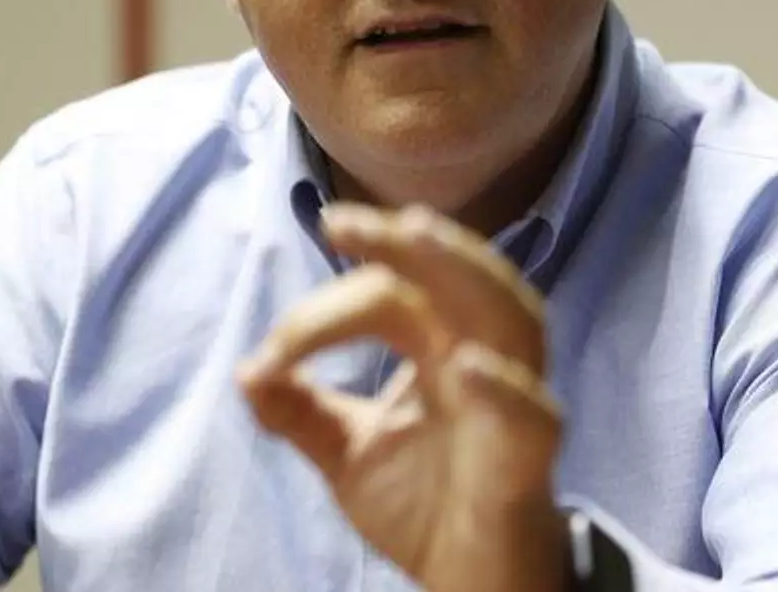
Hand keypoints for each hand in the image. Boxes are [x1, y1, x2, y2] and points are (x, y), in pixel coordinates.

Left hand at [238, 202, 567, 591]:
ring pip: (509, 318)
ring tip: (416, 235)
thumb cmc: (427, 504)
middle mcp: (479, 359)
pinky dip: (504, 389)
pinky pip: (531, 417)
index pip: (390, 294)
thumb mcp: (348, 454)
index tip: (271, 354)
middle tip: (341, 222)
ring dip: (465, 272)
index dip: (323, 312)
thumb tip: (245, 374)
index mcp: (439, 347)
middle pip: (460, 278)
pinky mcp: (526, 463)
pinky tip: (466, 365)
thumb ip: (301, 412)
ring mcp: (510, 405)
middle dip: (405, 242)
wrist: (473, 584)